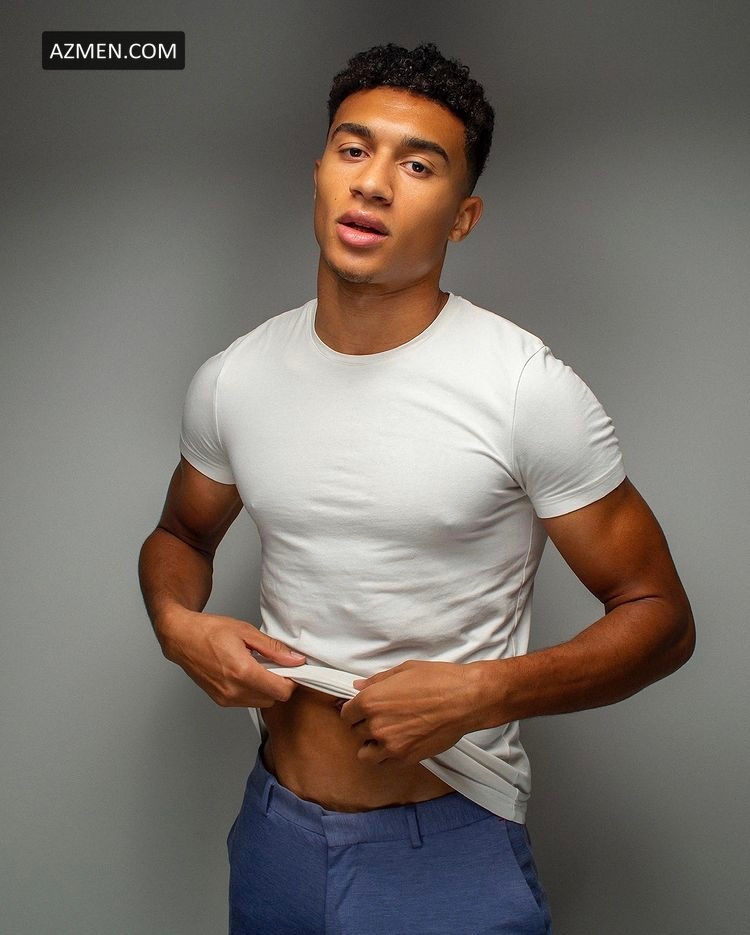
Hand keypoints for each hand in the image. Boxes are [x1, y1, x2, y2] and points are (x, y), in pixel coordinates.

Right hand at [160, 609, 305, 707]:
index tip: (290, 667)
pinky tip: (245, 672)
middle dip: (279, 683)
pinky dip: (252, 690)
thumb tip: (295, 659)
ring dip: (265, 688)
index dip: (292, 679)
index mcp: (242, 671)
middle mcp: (234, 690)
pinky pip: (247, 702)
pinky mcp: (220, 701)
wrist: (182, 638)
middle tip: (273, 664)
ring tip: (256, 666)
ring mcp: (226, 698)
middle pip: (274, 699)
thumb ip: (274, 649)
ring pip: (261, 702)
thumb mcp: (246, 632)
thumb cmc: (209, 631)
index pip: (282, 690)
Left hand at [339, 660, 479, 764]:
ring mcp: (391, 745)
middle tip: (379, 718)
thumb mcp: (404, 671)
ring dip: (371, 745)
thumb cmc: (438, 680)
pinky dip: (387, 756)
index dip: (354, 711)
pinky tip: (398, 744)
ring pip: (366, 754)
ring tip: (385, 735)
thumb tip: (359, 686)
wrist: (466, 699)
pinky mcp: (407, 758)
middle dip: (364, 725)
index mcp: (371, 701)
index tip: (362, 710)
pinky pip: (385, 764)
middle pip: (355, 732)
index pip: (346, 714)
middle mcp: (376, 725)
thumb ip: (377, 681)